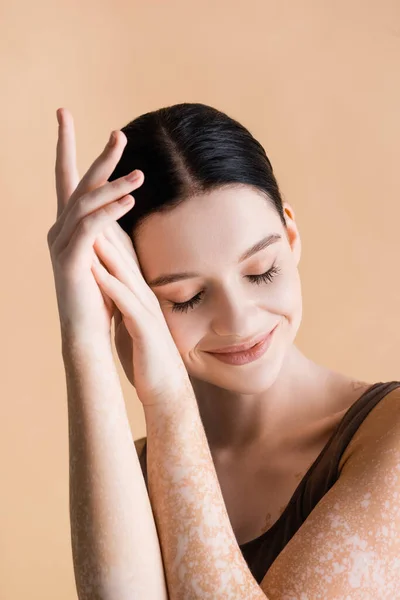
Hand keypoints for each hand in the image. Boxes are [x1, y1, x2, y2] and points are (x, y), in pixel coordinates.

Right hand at [47, 107, 143, 340]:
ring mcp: (62, 244)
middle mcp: (60, 230)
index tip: (66, 115)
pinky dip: (110, 212)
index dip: (67, 146)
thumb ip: (110, 229)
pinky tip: (130, 200)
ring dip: (113, 185)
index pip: (69, 179)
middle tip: (118, 132)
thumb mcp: (108, 254)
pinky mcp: (71, 261)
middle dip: (98, 157)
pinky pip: (91, 228)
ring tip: (140, 174)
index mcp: (69, 226)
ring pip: (85, 203)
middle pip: (78, 183)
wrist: (87, 332)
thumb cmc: (102, 295)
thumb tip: (122, 202)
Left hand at [90, 199, 190, 404]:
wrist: (166, 388)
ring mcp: (147, 310)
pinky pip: (126, 304)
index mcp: (139, 292)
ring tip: (91, 225)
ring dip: (108, 250)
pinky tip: (96, 272)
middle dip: (107, 227)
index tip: (90, 206)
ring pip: (125, 274)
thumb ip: (124, 298)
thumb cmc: (147, 354)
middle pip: (124, 255)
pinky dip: (111, 286)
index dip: (107, 228)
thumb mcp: (133, 318)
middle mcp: (145, 295)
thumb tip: (110, 281)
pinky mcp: (145, 330)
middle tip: (91, 200)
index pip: (122, 255)